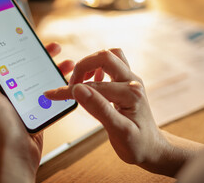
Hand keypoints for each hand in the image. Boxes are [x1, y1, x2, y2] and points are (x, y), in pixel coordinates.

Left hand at [0, 43, 73, 182]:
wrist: (15, 157)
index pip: (6, 58)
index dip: (16, 45)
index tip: (26, 34)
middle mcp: (10, 91)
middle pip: (27, 65)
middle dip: (41, 54)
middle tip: (52, 46)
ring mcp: (25, 100)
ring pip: (40, 77)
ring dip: (53, 68)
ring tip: (66, 61)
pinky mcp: (37, 109)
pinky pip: (49, 92)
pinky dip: (58, 85)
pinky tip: (66, 80)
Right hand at [45, 49, 202, 176]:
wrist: (151, 147)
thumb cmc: (137, 144)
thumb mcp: (118, 131)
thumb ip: (98, 109)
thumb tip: (78, 90)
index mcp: (131, 94)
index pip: (93, 86)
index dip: (69, 90)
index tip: (52, 94)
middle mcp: (133, 82)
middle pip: (105, 57)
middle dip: (83, 66)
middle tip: (71, 84)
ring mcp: (131, 80)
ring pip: (110, 56)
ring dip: (92, 63)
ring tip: (81, 80)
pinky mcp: (127, 82)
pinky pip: (113, 63)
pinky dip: (98, 67)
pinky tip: (92, 81)